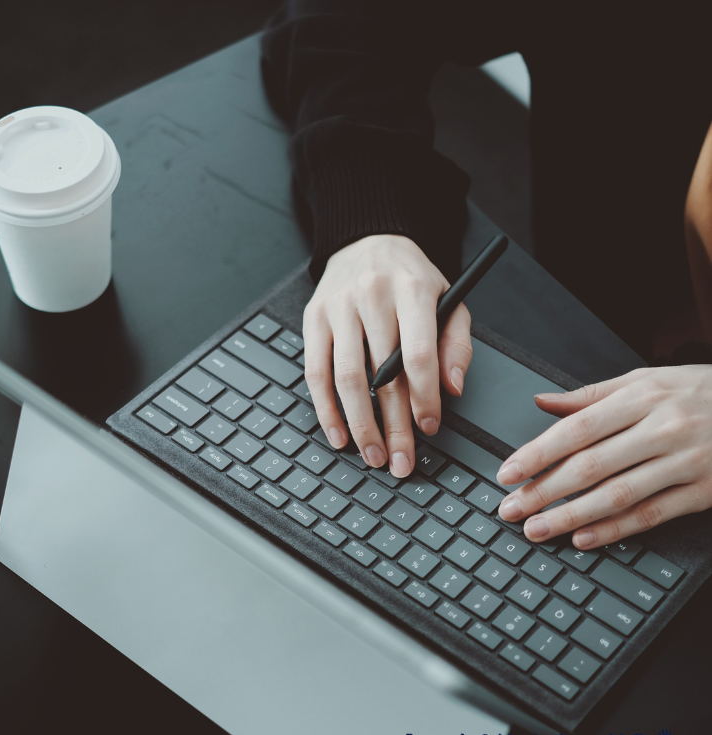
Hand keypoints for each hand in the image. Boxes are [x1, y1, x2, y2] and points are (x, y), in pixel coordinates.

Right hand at [303, 234, 472, 475]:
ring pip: (346, 378)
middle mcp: (371, 296)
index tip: (429, 428)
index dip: (424, 397)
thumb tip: (451, 389)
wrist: (367, 239)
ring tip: (372, 455)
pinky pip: (315, 372)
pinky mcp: (313, 318)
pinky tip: (338, 434)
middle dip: (393, 425)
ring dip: (359, 424)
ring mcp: (338, 308)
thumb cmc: (411, 279)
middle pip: (381, 374)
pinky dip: (326, 409)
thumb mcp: (449, 299)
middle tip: (400, 460)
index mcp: (412, 290)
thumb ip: (456, 344)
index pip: (417, 354)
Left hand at [496, 365, 711, 548]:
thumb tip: (541, 402)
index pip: (576, 430)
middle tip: (510, 509)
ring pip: (618, 494)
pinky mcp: (704, 490)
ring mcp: (685, 462)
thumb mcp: (647, 380)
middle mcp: (662, 429)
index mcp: (641, 397)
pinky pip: (653, 514)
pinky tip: (584, 539)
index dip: (537, 454)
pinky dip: (616, 529)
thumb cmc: (699, 392)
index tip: (507, 473)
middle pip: (591, 466)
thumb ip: (591, 395)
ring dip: (571, 515)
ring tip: (537, 529)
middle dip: (544, 491)